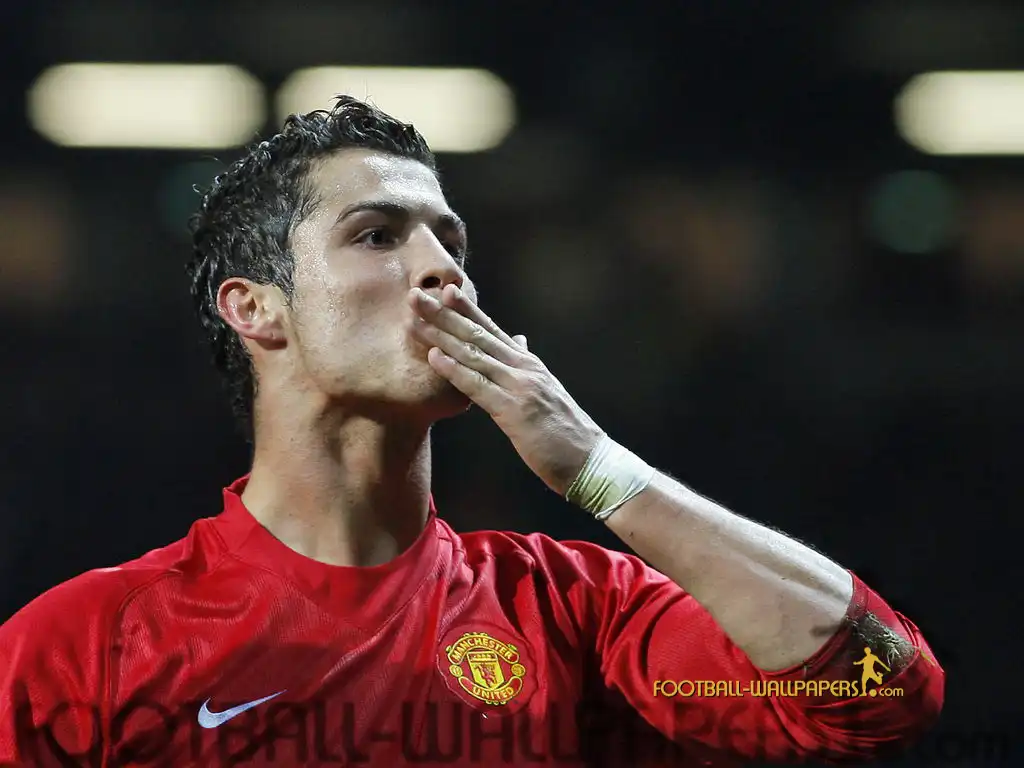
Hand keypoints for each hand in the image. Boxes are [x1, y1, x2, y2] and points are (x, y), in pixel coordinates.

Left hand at [409, 284, 603, 495]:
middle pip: (477, 334)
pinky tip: (434, 357)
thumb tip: (518, 339)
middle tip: (415, 296)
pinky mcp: (515, 410)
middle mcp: (523, 368)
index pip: (492, 329)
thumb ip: (527, 364)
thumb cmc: (565, 431)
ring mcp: (520, 386)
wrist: (590, 459)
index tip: (443, 289)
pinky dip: (455, 370)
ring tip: (414, 320)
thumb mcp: (546, 389)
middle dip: (444, 314)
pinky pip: (478, 386)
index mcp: (529, 363)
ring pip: (473, 354)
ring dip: (441, 336)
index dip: (466, 309)